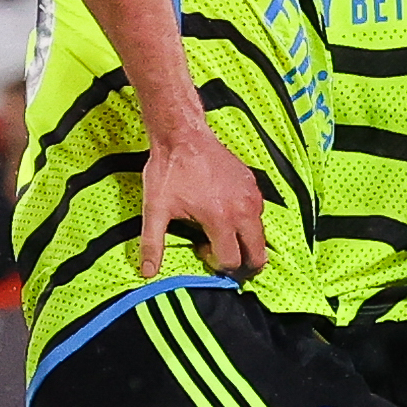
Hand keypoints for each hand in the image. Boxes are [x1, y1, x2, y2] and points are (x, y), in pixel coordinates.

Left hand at [142, 118, 265, 279]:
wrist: (183, 135)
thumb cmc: (170, 169)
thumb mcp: (155, 209)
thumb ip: (152, 244)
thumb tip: (147, 271)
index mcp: (220, 219)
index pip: (232, 261)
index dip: (216, 264)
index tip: (202, 251)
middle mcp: (243, 210)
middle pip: (257, 254)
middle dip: (243, 263)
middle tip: (223, 256)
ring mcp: (251, 196)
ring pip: (259, 234)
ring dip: (244, 241)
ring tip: (220, 232)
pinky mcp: (253, 185)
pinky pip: (258, 213)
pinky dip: (247, 221)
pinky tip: (226, 213)